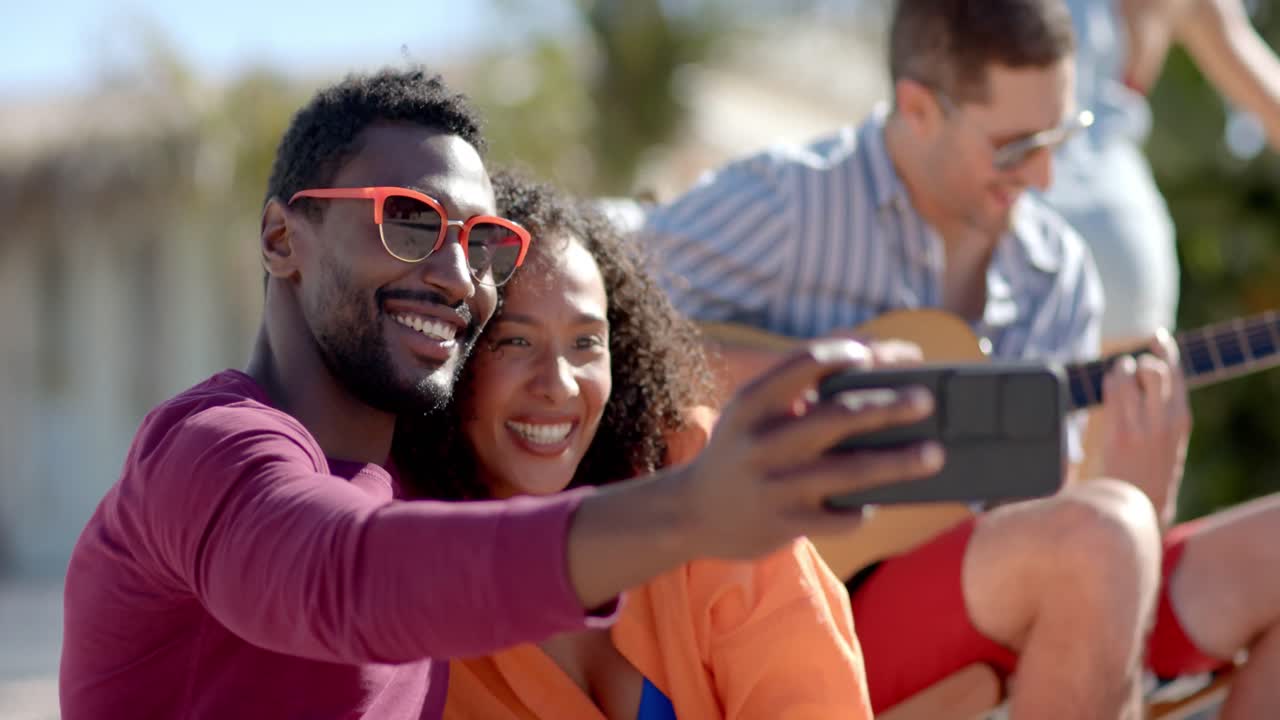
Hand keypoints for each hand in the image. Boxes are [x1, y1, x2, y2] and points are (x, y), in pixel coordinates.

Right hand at [678, 338, 942, 560]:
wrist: (693, 512)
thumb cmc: (743, 450)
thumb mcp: (753, 412)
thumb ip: (800, 391)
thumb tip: (878, 370)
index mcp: (752, 403)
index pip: (804, 364)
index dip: (847, 354)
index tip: (884, 353)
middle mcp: (761, 442)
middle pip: (837, 417)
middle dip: (888, 406)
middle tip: (927, 400)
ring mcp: (775, 485)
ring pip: (850, 471)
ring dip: (899, 462)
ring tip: (935, 454)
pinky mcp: (786, 523)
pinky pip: (842, 515)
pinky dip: (866, 508)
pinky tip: (877, 500)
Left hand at [1099, 329, 1191, 523]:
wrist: (1143, 502)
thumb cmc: (1153, 467)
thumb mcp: (1170, 436)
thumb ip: (1163, 406)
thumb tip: (1148, 371)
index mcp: (1181, 418)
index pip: (1177, 374)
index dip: (1167, 350)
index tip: (1157, 336)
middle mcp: (1164, 420)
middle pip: (1154, 370)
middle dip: (1140, 361)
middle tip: (1131, 367)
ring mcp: (1141, 426)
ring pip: (1127, 378)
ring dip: (1119, 370)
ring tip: (1118, 377)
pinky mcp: (1119, 434)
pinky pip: (1111, 394)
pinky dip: (1109, 383)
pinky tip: (1110, 386)